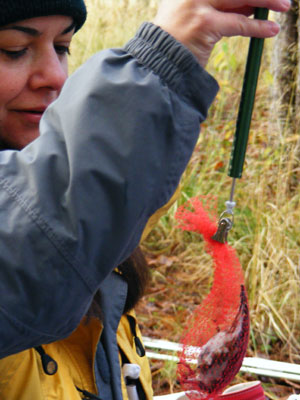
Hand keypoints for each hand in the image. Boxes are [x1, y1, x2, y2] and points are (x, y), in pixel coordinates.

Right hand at [153, 0, 289, 66]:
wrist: (158, 60)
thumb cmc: (178, 40)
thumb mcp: (197, 15)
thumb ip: (221, 6)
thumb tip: (253, 4)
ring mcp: (198, 5)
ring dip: (266, 1)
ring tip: (284, 6)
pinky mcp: (204, 24)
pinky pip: (238, 23)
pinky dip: (257, 28)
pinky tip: (271, 30)